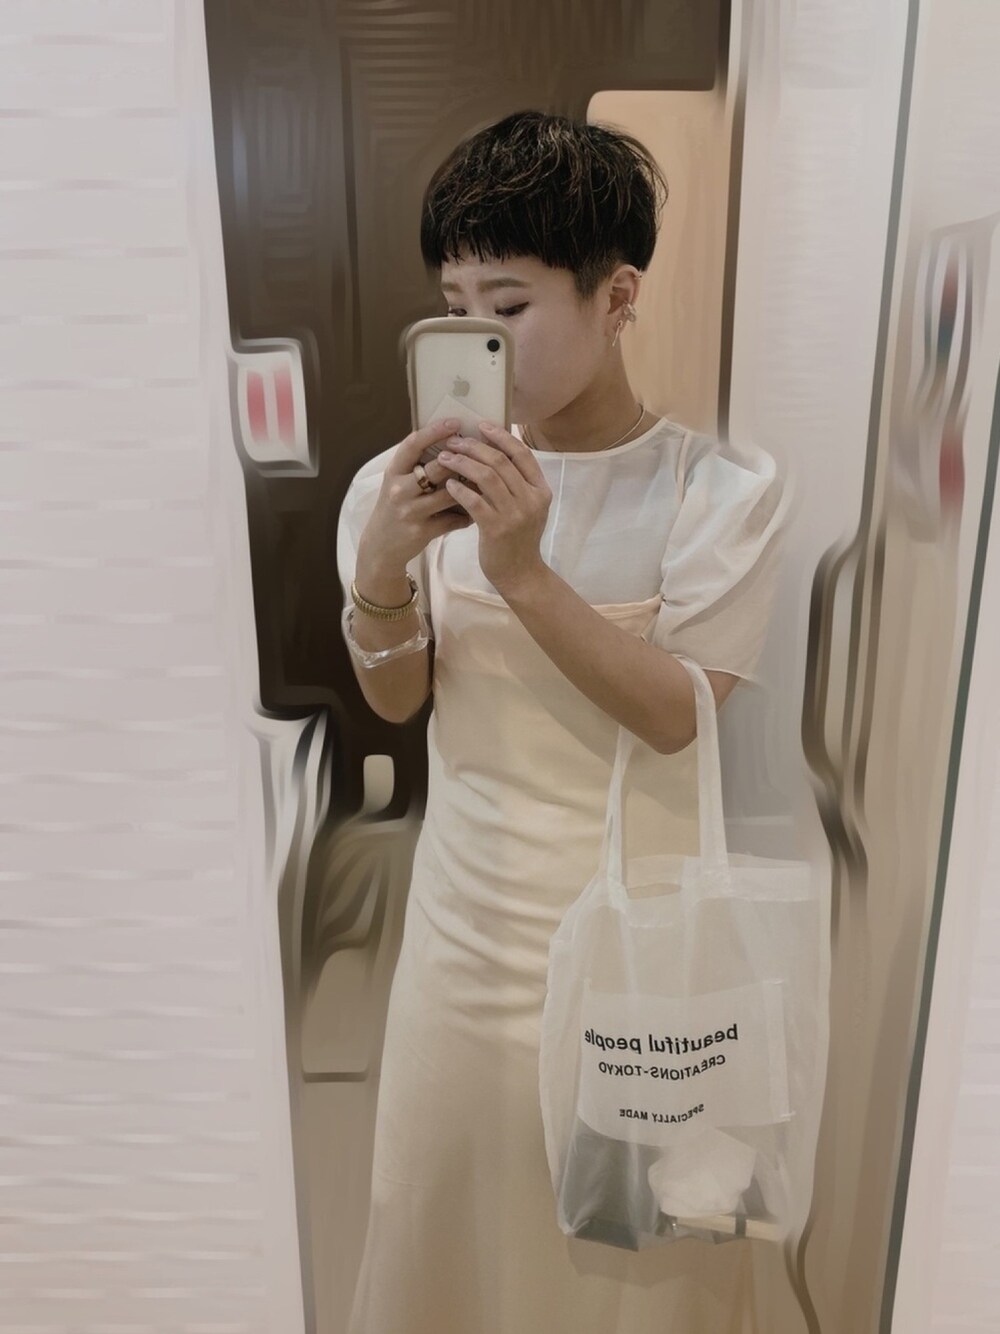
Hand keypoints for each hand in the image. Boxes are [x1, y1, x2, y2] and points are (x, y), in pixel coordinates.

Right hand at [358, 418, 473, 575]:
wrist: (381, 546)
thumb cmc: (396, 507)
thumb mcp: (399, 482)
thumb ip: (418, 464)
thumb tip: (453, 442)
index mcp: (393, 471)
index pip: (413, 444)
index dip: (435, 431)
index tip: (456, 423)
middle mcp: (399, 490)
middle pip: (436, 468)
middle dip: (461, 461)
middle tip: (481, 453)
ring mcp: (410, 511)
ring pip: (449, 494)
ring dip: (471, 488)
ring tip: (487, 482)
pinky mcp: (421, 531)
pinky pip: (453, 519)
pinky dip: (467, 515)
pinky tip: (476, 511)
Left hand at [435, 422, 552, 595]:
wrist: (520, 574)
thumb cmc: (519, 539)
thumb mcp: (528, 508)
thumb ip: (517, 483)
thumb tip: (493, 453)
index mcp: (540, 490)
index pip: (522, 453)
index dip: (501, 436)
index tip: (482, 426)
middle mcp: (531, 499)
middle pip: (501, 461)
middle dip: (474, 447)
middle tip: (454, 441)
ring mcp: (515, 514)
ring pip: (486, 477)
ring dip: (462, 463)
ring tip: (445, 458)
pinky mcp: (496, 528)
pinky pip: (475, 501)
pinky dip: (460, 489)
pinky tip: (448, 484)